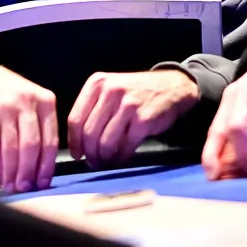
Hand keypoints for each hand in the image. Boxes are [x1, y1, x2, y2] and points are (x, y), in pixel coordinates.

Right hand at [0, 56, 57, 192]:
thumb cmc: (4, 93)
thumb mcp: (30, 100)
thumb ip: (40, 125)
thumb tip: (43, 165)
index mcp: (46, 101)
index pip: (51, 140)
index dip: (47, 166)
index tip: (44, 182)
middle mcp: (28, 103)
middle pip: (33, 146)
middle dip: (30, 172)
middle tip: (27, 188)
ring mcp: (8, 109)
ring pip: (14, 149)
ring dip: (13, 172)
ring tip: (13, 185)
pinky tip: (1, 174)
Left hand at [68, 70, 200, 169]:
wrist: (172, 87)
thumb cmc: (137, 93)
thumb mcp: (111, 90)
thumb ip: (93, 108)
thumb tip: (79, 142)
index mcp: (97, 83)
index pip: (75, 119)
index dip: (74, 142)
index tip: (77, 154)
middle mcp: (110, 91)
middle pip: (89, 133)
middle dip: (90, 153)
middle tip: (93, 162)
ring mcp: (128, 104)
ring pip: (105, 142)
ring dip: (104, 158)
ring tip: (106, 162)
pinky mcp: (143, 119)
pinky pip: (125, 146)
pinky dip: (121, 157)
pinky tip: (122, 158)